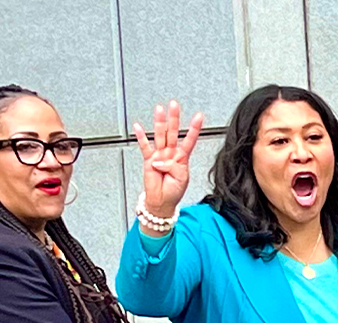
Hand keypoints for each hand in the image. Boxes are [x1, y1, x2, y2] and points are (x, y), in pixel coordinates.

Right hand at [132, 100, 203, 218]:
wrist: (161, 202)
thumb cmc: (174, 191)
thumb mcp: (181, 178)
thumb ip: (173, 166)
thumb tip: (159, 159)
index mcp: (182, 158)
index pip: (189, 139)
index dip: (194, 128)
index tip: (199, 116)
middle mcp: (171, 154)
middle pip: (173, 132)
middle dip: (174, 118)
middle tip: (174, 105)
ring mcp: (159, 155)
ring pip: (160, 135)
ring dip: (159, 122)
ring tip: (159, 110)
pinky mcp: (148, 160)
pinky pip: (145, 147)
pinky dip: (141, 137)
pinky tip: (138, 127)